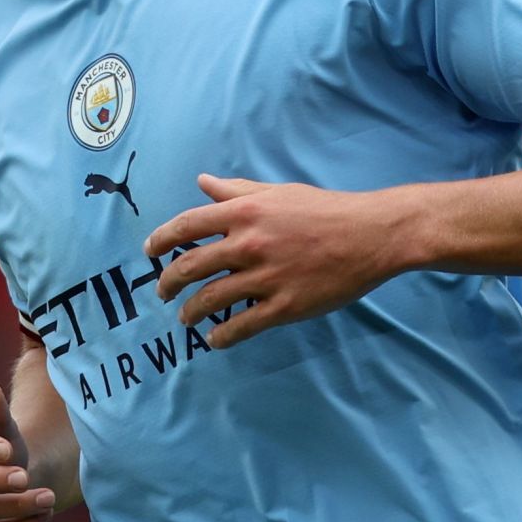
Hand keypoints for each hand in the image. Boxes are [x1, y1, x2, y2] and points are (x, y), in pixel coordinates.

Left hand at [144, 173, 416, 348]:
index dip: (161, 240)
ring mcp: (266, 277)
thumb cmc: (325, 209)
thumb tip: (203, 182)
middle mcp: (248, 244)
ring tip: (186, 319)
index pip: (186, 226)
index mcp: (244, 212)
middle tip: (162, 292)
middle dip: (168, 283)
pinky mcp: (286, 306)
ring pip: (211, 300)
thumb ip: (236, 190)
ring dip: (190, 313)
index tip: (150, 253)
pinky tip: (215, 339)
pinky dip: (221, 336)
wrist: (372, 235)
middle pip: (190, 267)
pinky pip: (242, 326)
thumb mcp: (277, 192)